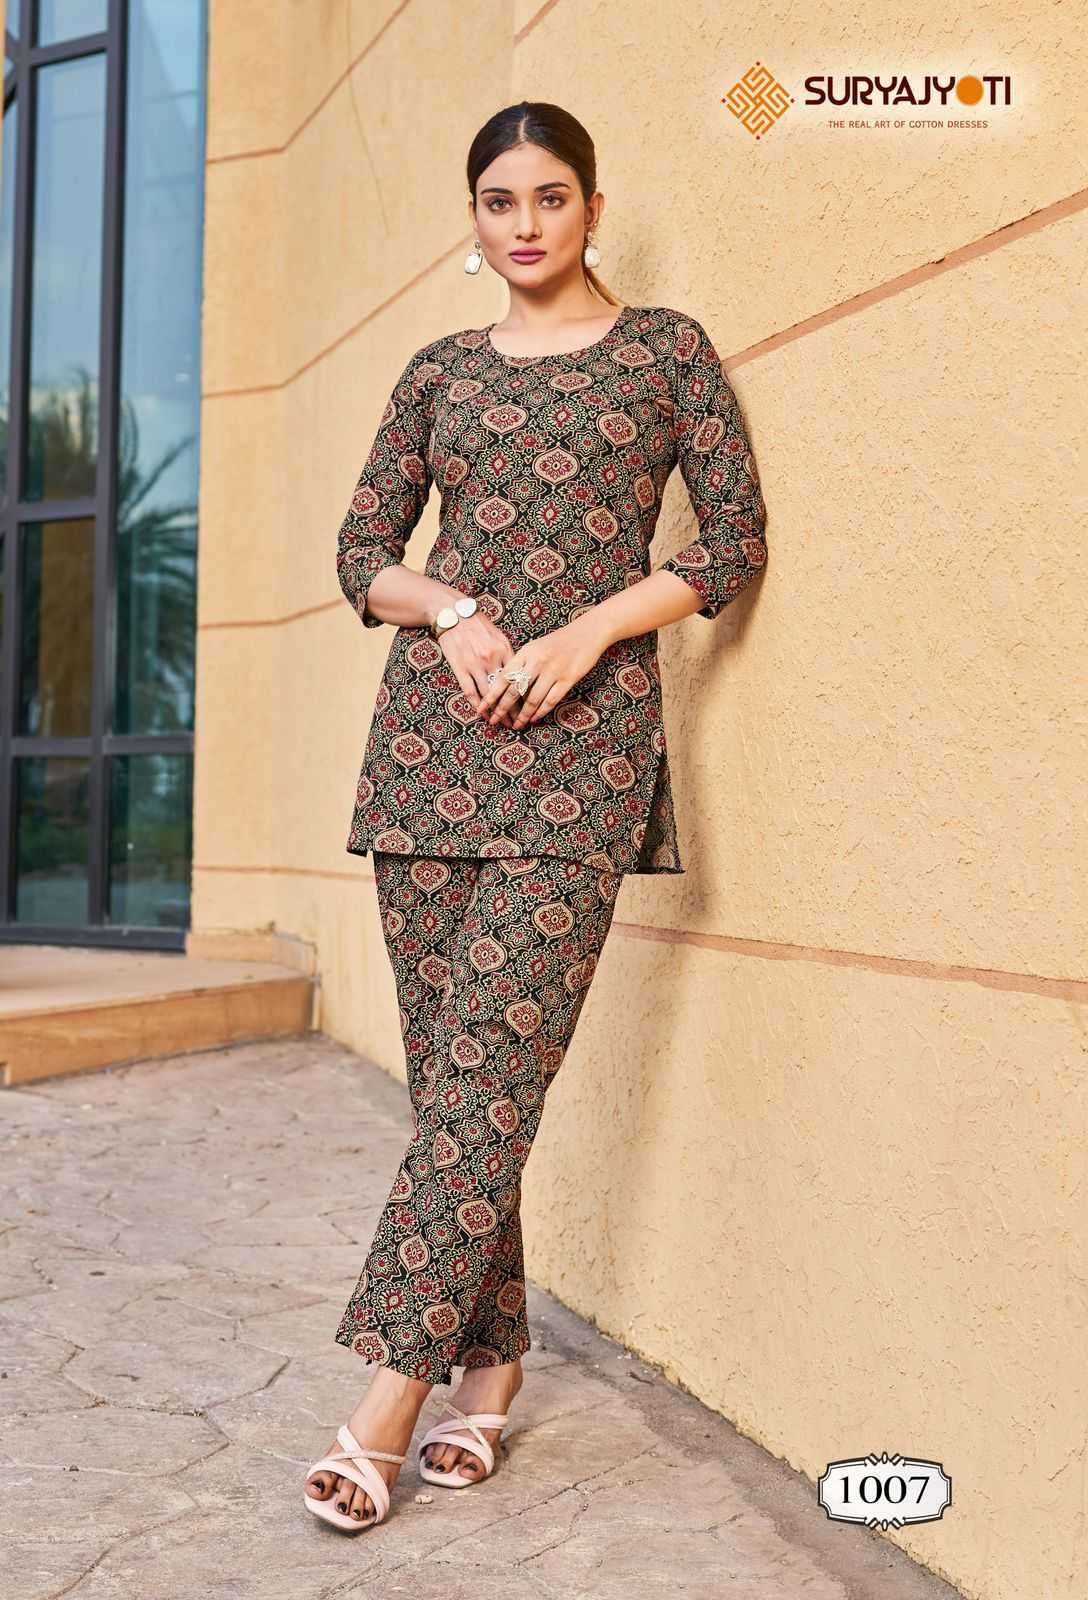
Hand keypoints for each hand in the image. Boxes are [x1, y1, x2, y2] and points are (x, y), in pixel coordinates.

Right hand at [436, 611, 516, 714]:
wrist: (453, 613)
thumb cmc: (477, 623)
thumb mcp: (499, 635)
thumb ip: (508, 653)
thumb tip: (519, 670)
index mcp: (504, 650)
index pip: (518, 677)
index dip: (525, 694)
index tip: (531, 707)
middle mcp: (491, 659)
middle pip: (506, 690)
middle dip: (513, 709)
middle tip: (520, 723)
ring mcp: (475, 665)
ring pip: (489, 695)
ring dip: (497, 711)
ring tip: (503, 723)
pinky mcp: (460, 668)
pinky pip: (470, 692)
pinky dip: (477, 705)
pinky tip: (483, 714)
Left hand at [476, 615, 612, 729]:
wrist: (587, 632)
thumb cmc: (559, 641)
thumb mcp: (536, 647)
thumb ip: (522, 663)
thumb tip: (506, 684)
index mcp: (526, 653)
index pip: (503, 677)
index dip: (491, 695)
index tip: (482, 708)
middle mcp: (537, 662)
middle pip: (514, 691)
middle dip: (502, 709)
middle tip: (495, 721)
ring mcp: (553, 671)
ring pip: (532, 699)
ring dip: (523, 715)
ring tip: (516, 724)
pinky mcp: (568, 679)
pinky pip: (551, 700)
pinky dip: (541, 711)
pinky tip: (535, 719)